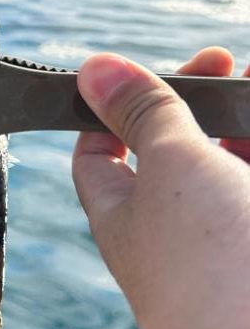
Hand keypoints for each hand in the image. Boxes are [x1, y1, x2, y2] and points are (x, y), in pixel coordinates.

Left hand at [72, 47, 249, 328]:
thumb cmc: (206, 262)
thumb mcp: (171, 165)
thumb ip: (143, 112)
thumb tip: (93, 67)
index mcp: (121, 207)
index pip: (97, 150)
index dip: (112, 105)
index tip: (146, 69)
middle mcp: (170, 227)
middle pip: (175, 151)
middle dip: (201, 103)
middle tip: (229, 66)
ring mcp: (220, 242)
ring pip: (227, 170)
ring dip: (241, 125)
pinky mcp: (248, 258)